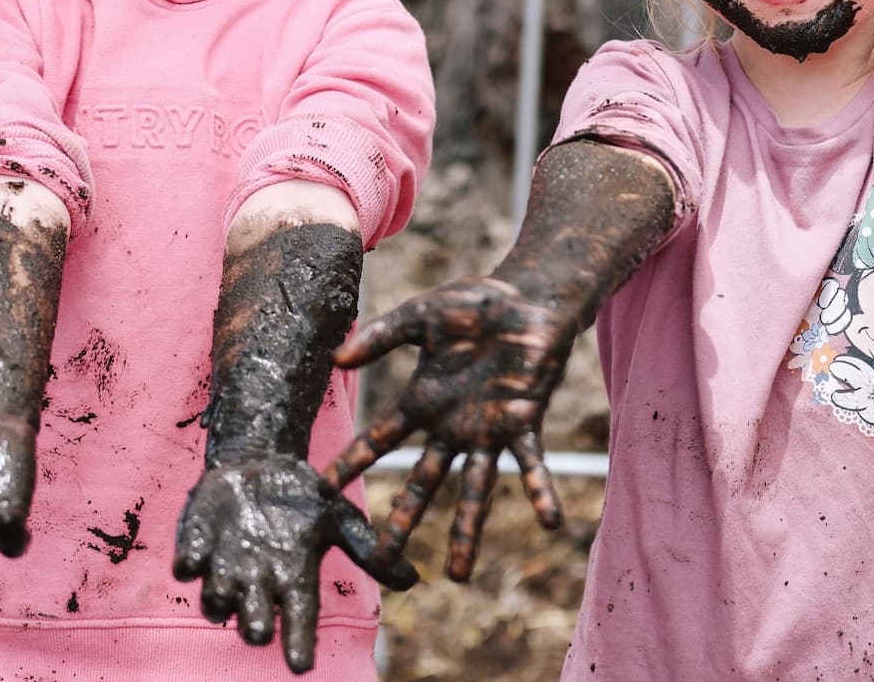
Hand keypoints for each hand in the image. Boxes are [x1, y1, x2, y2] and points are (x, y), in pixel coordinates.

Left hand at [174, 453, 416, 673]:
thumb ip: (365, 548)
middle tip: (258, 626)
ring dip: (221, 597)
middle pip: (252, 622)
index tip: (300, 666)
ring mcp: (223, 566)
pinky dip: (190, 563)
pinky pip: (187, 565)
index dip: (298, 643)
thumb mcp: (338, 517)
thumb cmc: (303, 499)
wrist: (258, 466)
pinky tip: (194, 557)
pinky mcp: (195, 545)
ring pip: (216, 601)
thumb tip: (412, 580)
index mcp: (293, 579)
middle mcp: (257, 583)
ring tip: (228, 586)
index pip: (298, 619)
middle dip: (254, 626)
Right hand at [323, 277, 573, 580]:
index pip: (380, 438)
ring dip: (468, 532)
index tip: (323, 490)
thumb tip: (337, 359)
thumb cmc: (474, 305)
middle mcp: (452, 425)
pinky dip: (540, 490)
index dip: (353, 462)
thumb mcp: (420, 317)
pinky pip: (532, 463)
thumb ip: (381, 337)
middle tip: (383, 562)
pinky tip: (550, 522)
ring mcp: (489, 428)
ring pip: (475, 490)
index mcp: (423, 400)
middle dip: (403, 523)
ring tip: (459, 575)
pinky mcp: (524, 421)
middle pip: (423, 483)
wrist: (527, 298)